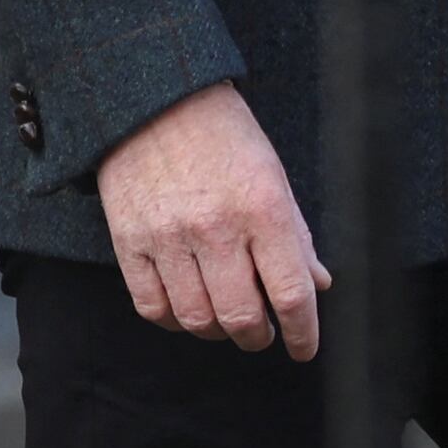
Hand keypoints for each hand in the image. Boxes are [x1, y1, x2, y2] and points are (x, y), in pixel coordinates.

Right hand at [101, 83, 332, 358]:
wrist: (155, 100)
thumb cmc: (224, 135)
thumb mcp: (273, 175)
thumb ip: (295, 235)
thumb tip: (318, 285)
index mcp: (262, 207)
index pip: (291, 293)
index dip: (302, 332)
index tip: (304, 348)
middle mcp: (216, 226)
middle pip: (242, 316)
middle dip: (258, 336)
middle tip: (262, 332)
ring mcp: (168, 237)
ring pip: (197, 319)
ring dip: (217, 331)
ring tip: (226, 319)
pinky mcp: (130, 242)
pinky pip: (153, 307)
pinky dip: (174, 320)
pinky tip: (187, 309)